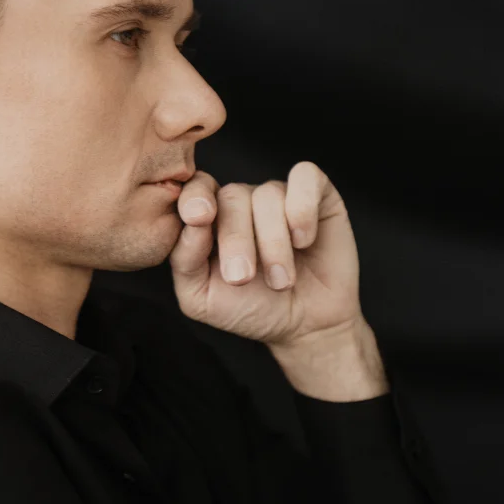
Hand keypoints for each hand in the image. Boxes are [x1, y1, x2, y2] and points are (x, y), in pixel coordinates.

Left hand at [167, 161, 363, 348]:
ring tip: (280, 281)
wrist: (307, 325)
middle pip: (232, 196)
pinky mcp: (318, 194)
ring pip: (268, 195)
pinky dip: (302, 210)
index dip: (194, 197)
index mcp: (210, 219)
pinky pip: (305, 178)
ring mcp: (279, 194)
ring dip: (273, 242)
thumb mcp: (202, 298)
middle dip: (236, 239)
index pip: (195, 189)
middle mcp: (243, 201)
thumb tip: (191, 224)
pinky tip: (303, 241)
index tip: (199, 218)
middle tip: (242, 278)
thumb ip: (185, 260)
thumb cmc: (251, 308)